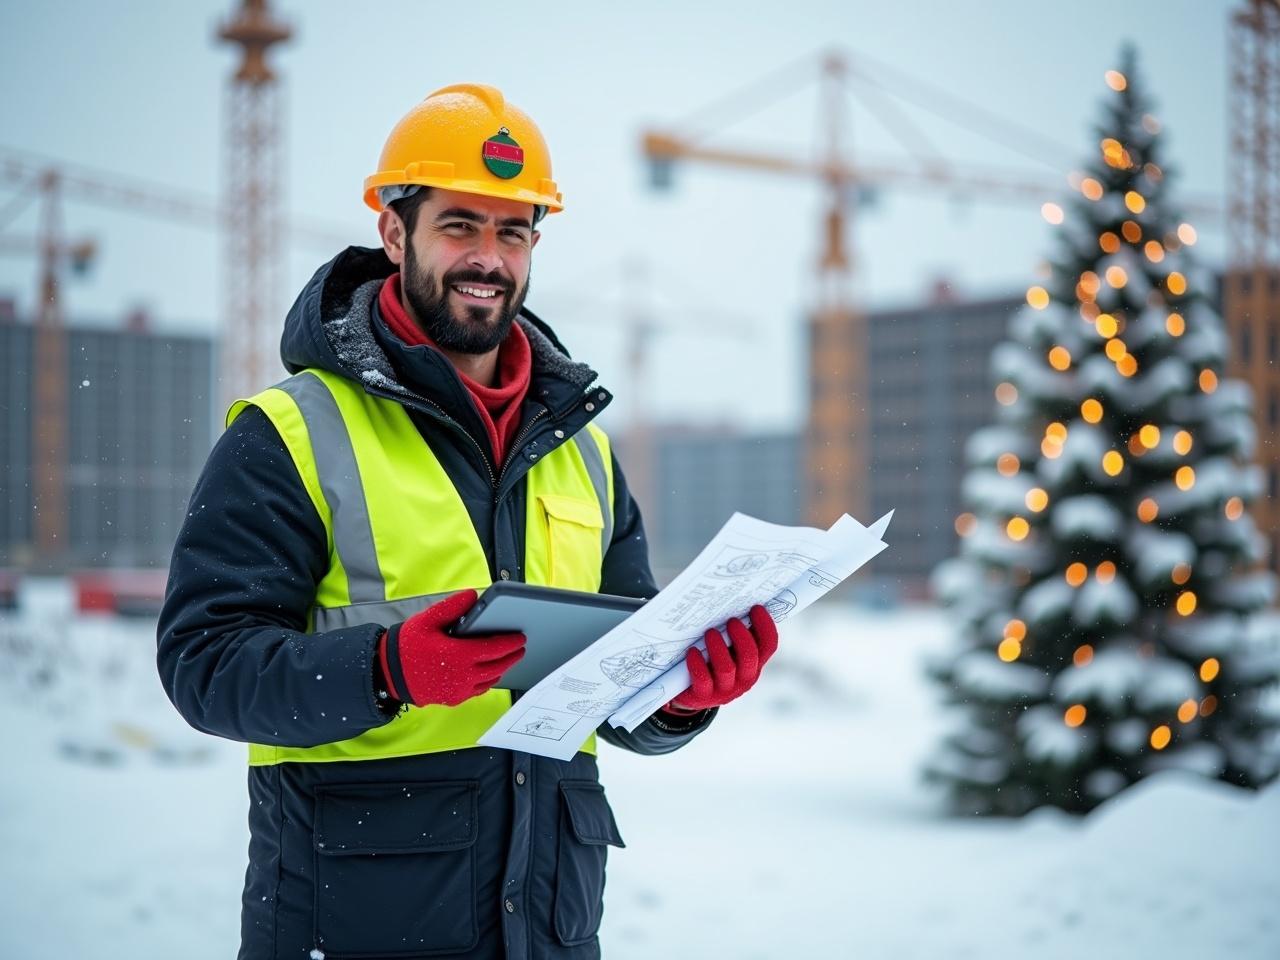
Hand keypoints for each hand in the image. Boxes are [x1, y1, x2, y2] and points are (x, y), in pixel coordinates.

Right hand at [379, 589, 524, 706]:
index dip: (510, 643)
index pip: (494, 649)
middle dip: (512, 657)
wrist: (389, 674)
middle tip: (520, 648)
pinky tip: (490, 672)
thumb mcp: (427, 620)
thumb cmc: (407, 646)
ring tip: (508, 658)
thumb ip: (452, 607)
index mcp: (459, 655)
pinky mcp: (453, 698)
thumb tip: (472, 596)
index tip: (521, 637)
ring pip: (490, 680)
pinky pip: (478, 690)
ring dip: (502, 668)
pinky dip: (488, 680)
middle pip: (497, 667)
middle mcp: (463, 676)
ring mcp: (459, 690)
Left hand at [663, 604, 778, 713]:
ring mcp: (725, 689)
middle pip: (750, 656)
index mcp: (754, 662)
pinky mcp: (704, 696)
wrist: (691, 693)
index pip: (769, 645)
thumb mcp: (728, 648)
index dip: (765, 626)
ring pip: (727, 668)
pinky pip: (703, 680)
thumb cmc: (712, 661)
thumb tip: (736, 600)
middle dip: (742, 636)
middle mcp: (744, 677)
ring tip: (710, 633)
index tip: (756, 607)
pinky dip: (698, 664)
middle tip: (731, 620)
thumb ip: (735, 632)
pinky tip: (692, 652)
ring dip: (719, 648)